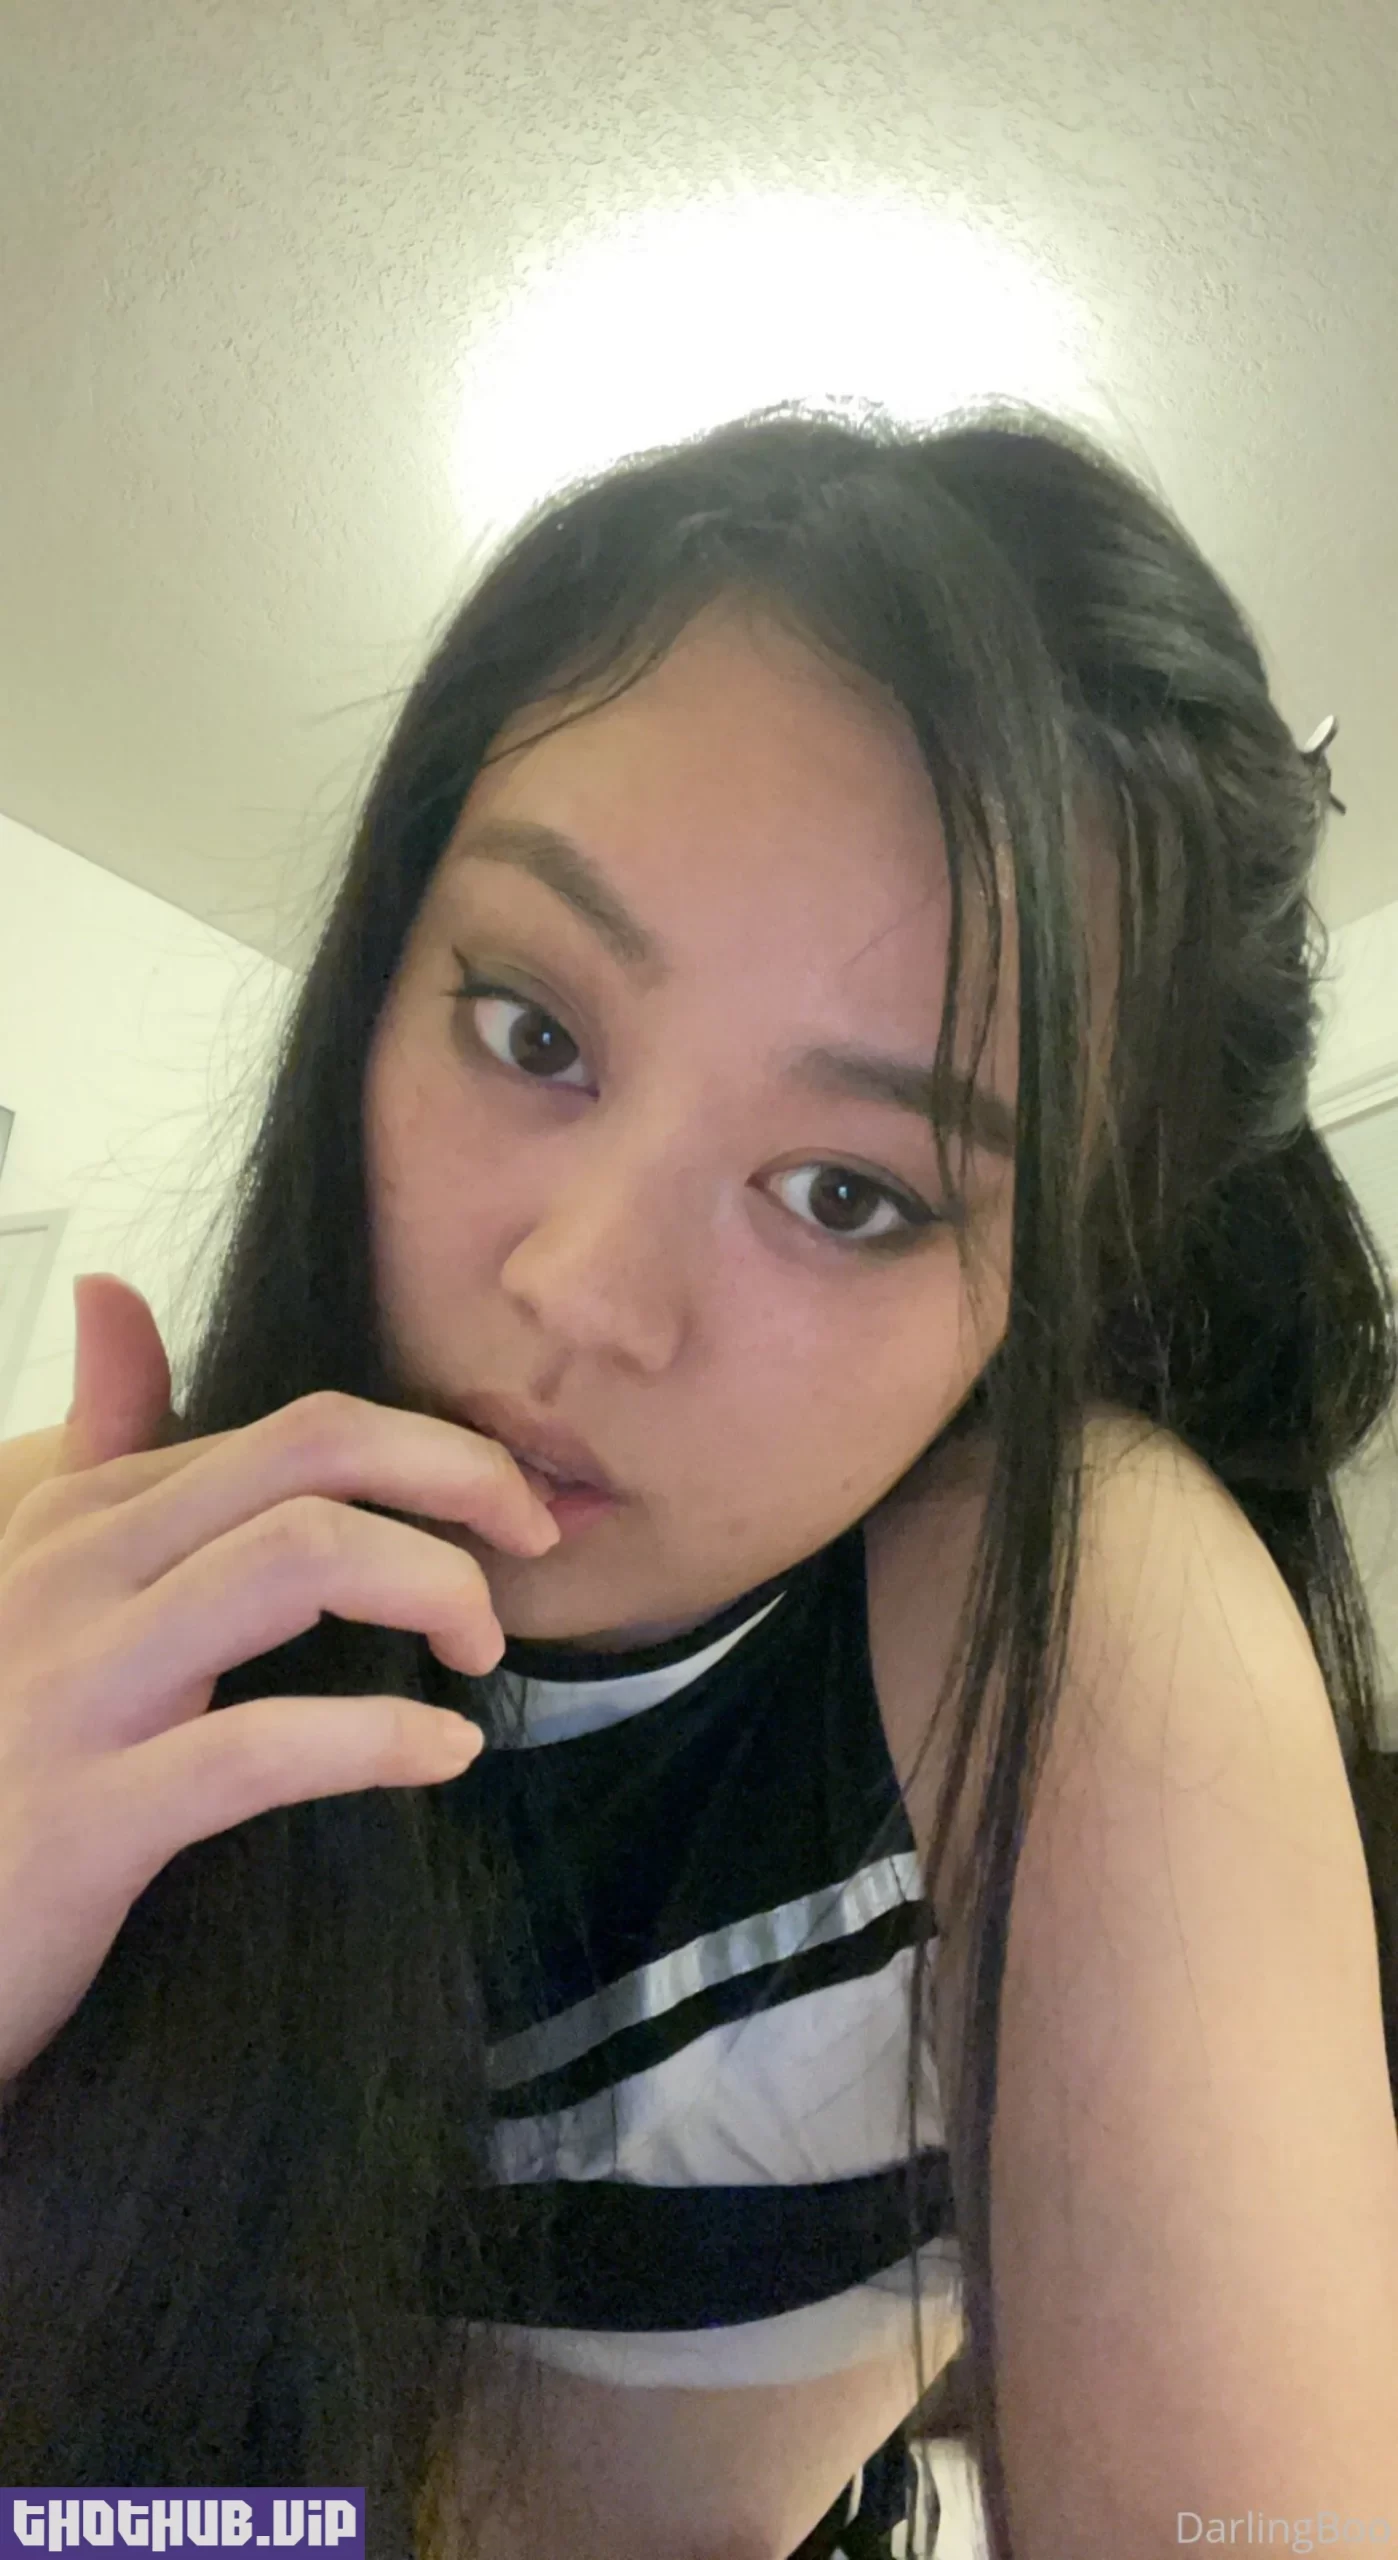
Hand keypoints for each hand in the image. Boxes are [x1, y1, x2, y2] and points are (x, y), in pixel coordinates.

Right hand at [0, 1273, 559, 2085]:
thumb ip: (96, 1444)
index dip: (438, 1452)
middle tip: (534, 1542)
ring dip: (432, 1586)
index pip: (301, 1430)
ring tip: (481, 1651)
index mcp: (87, 1515)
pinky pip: (262, 1747)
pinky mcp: (90, 1815)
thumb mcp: (37, 1579)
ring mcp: (79, 1688)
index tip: (514, 1507)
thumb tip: (112, 1291)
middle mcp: (78, 1573)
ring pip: (299, 1558)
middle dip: (459, 1475)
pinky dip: (380, 1740)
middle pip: (313, 1455)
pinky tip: (444, 1752)